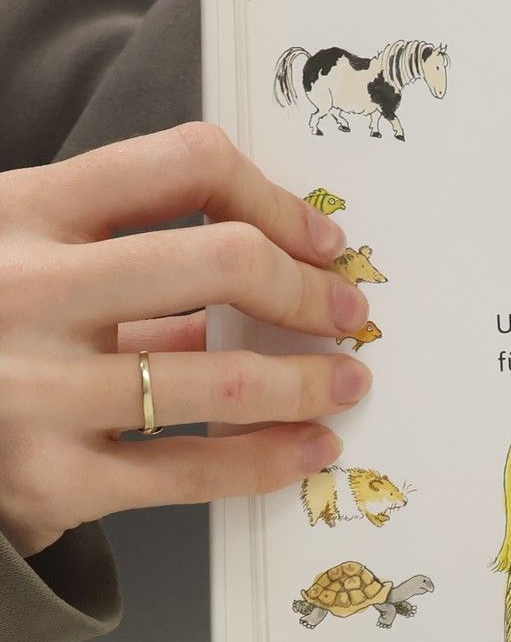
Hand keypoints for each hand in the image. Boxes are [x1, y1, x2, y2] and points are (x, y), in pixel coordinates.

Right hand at [0, 124, 370, 558]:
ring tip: (344, 382)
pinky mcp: (48, 478)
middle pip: (222, 261)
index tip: (321, 239)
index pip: (183, 163)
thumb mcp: (23, 259)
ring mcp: (33, 388)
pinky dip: (269, 460)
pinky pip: (192, 471)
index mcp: (21, 212)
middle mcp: (24, 290)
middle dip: (309, 291)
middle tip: (347, 313)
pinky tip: (308, 448)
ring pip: (222, 378)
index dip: (275, 198)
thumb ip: (127, 258)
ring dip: (308, 382)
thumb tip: (279, 264)